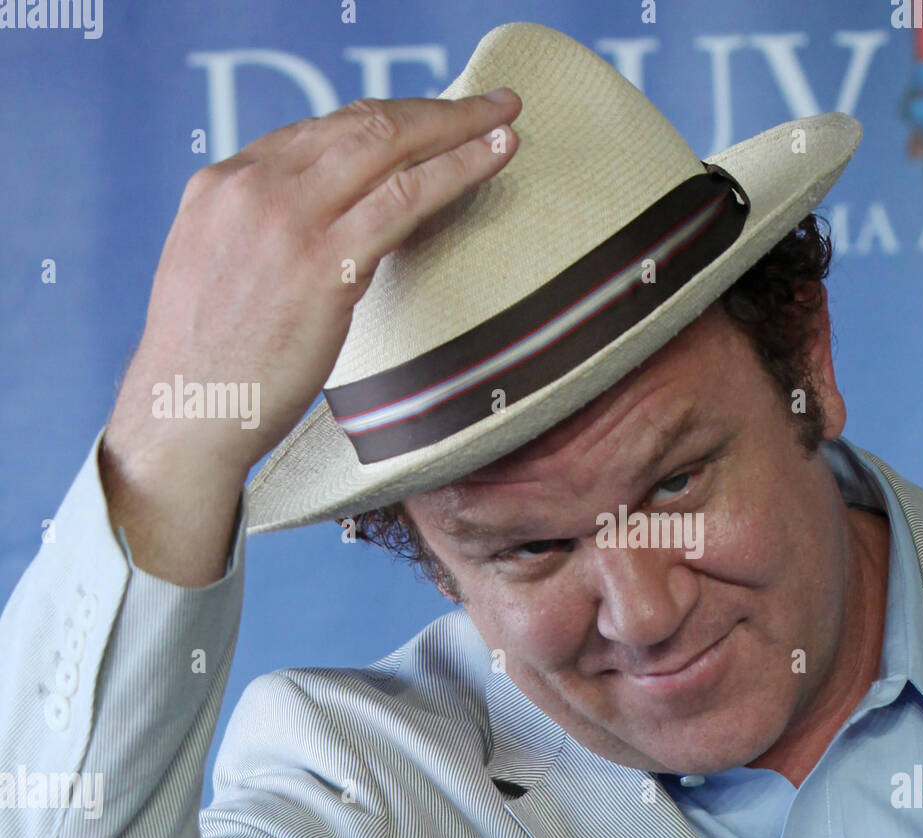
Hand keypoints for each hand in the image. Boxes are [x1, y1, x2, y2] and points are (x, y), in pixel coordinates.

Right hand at [100, 91, 520, 584]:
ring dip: (458, 128)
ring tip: (505, 123)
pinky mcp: (324, 263)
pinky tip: (493, 160)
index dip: (387, 123)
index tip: (430, 125)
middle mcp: (252, 185)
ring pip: (390, 146)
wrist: (183, 415)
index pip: (320, 131)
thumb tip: (330, 235)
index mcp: (224, 182)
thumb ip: (268, 238)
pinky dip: (458, 171)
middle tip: (490, 104)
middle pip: (361, 123)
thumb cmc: (212, 366)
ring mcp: (287, 219)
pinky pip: (406, 198)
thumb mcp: (224, 274)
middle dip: (434, 109)